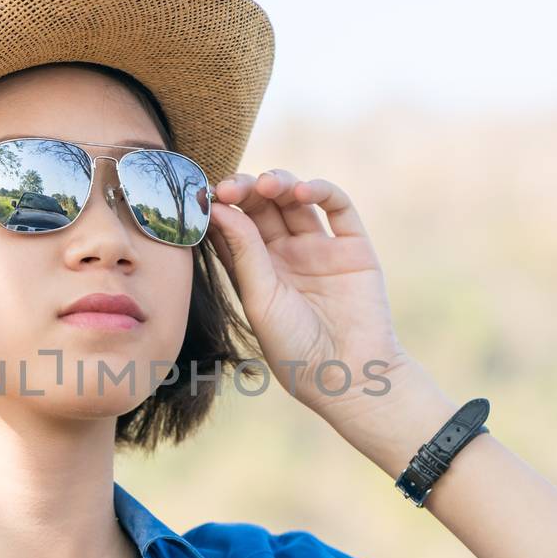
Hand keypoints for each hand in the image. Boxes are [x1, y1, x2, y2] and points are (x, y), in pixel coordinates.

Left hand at [206, 168, 410, 427]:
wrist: (347, 374)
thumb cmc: (294, 348)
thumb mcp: (260, 299)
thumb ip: (243, 252)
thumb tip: (217, 206)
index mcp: (257, 270)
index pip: (234, 225)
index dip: (220, 206)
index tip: (203, 196)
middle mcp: (286, 254)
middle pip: (262, 206)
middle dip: (246, 190)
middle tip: (232, 188)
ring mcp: (320, 247)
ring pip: (295, 200)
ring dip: (280, 183)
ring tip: (268, 185)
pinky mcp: (353, 246)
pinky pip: (338, 207)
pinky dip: (320, 190)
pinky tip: (302, 191)